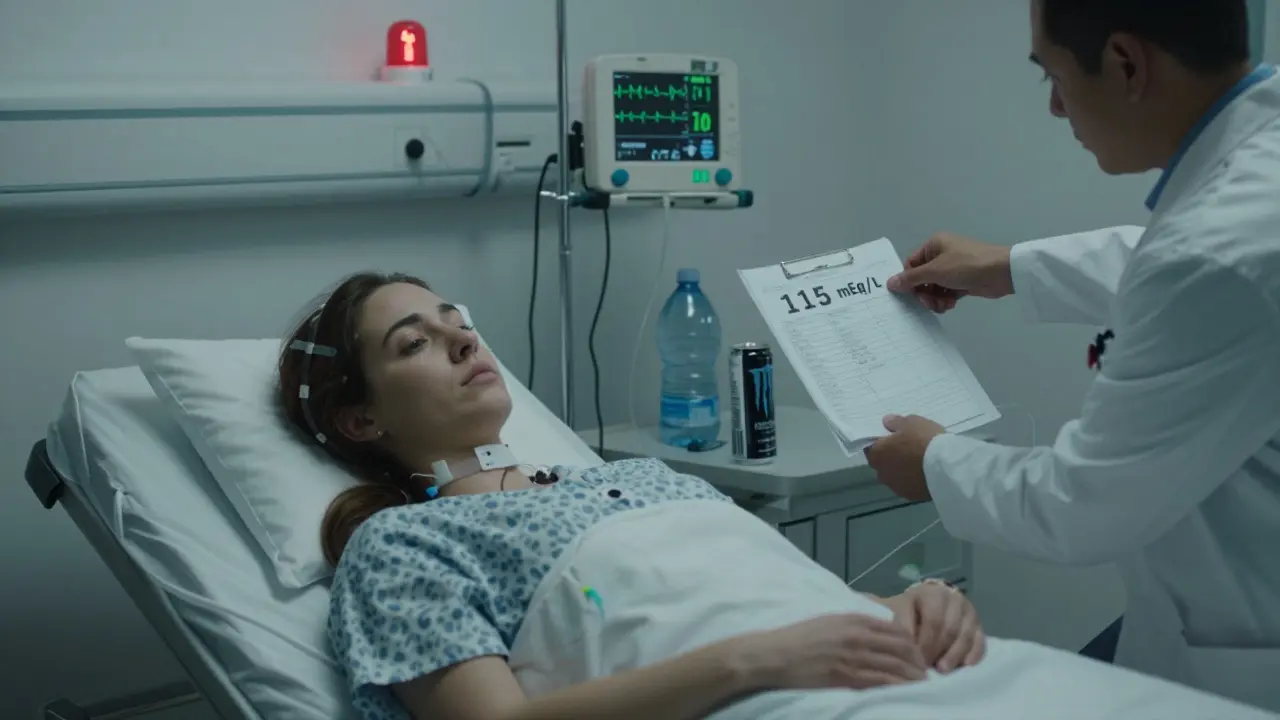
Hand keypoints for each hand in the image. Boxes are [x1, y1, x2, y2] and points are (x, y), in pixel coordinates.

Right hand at [737, 613, 928, 690]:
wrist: (774, 655)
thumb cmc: (798, 639)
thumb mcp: (828, 622)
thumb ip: (852, 624)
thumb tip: (874, 631)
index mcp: (853, 619)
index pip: (896, 630)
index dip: (913, 644)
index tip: (918, 656)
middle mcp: (857, 635)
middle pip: (901, 647)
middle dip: (918, 662)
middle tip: (926, 674)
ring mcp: (853, 656)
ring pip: (895, 666)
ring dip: (913, 677)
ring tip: (922, 686)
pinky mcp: (846, 676)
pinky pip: (881, 681)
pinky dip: (897, 687)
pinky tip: (906, 692)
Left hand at [864, 415, 944, 501]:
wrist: (945, 467)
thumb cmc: (923, 440)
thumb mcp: (911, 422)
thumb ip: (896, 423)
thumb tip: (886, 422)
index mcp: (877, 454)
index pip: (871, 448)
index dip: (881, 443)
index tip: (892, 439)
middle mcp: (882, 473)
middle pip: (882, 464)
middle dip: (891, 457)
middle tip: (906, 449)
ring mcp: (896, 487)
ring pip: (895, 476)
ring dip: (902, 470)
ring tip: (918, 463)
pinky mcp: (911, 496)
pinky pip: (908, 485)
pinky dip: (913, 480)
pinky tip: (925, 474)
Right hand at [887, 233, 1013, 312]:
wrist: (1001, 273)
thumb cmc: (966, 265)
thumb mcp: (935, 271)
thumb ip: (911, 279)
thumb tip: (890, 283)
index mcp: (934, 245)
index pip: (911, 264)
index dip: (910, 280)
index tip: (911, 294)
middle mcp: (942, 255)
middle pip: (922, 278)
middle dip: (924, 293)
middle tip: (929, 303)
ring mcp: (953, 269)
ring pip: (934, 288)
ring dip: (935, 299)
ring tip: (943, 305)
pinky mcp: (962, 281)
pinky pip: (946, 292)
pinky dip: (946, 300)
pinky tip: (950, 305)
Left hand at [890, 582, 986, 672]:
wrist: (922, 604)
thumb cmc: (908, 609)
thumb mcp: (898, 610)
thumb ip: (901, 623)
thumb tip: (908, 644)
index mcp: (934, 593)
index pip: (934, 620)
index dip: (926, 642)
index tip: (916, 659)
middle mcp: (956, 599)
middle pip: (951, 630)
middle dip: (938, 651)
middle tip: (927, 667)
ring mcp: (970, 613)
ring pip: (966, 637)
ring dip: (954, 656)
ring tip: (942, 670)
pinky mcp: (979, 627)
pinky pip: (980, 643)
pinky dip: (973, 656)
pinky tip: (964, 667)